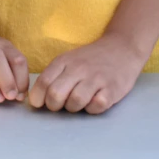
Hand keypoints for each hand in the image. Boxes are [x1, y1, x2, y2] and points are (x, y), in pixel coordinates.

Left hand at [29, 32, 143, 113]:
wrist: (122, 49)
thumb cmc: (91, 60)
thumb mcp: (68, 61)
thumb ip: (53, 77)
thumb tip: (36, 100)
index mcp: (64, 61)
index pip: (43, 83)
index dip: (38, 98)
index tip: (42, 103)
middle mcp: (79, 69)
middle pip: (55, 95)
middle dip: (54, 106)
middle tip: (61, 104)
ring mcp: (96, 78)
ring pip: (74, 102)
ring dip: (74, 108)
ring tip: (79, 102)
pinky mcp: (112, 89)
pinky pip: (96, 107)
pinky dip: (93, 109)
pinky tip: (94, 101)